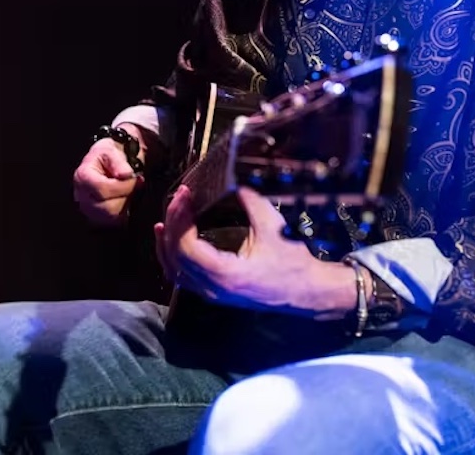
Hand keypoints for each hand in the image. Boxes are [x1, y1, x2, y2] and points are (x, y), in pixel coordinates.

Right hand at [73, 128, 142, 223]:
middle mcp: (81, 196)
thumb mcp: (111, 150)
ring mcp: (88, 208)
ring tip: (131, 190)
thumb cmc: (107, 156)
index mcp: (83, 177)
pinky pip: (113, 222)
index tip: (134, 177)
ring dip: (126, 204)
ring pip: (111, 217)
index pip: (103, 189)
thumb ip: (118, 162)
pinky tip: (127, 198)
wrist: (107, 162)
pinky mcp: (96, 217)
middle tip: (135, 184)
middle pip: (107, 207)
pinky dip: (124, 211)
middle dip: (126, 195)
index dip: (123, 185)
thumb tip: (125, 174)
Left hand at [155, 185, 359, 317]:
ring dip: (167, 243)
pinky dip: (174, 257)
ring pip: (174, 270)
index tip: (185, 196)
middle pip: (176, 257)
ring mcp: (212, 293)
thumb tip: (234, 180)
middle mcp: (213, 288)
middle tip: (180, 198)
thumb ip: (251, 201)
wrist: (307, 292)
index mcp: (225, 274)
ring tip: (167, 217)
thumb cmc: (293, 264)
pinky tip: (173, 241)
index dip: (180, 218)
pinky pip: (183, 277)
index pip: (186, 247)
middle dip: (174, 223)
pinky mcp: (215, 292)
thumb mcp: (273, 227)